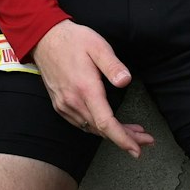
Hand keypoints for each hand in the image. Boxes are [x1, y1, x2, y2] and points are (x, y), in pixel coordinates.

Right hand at [26, 20, 155, 157]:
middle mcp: (73, 102)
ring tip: (133, 131)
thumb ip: (112, 65)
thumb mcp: (97, 46)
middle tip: (145, 139)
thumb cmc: (73, 40)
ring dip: (112, 133)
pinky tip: (108, 123)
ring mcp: (64, 105)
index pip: (106, 123)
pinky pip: (81, 124)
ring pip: (92, 129)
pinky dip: (97, 128)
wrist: (44, 39)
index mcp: (85, 89)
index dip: (123, 139)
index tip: (137, 149)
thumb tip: (126, 81)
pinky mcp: (60, 105)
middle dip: (125, 138)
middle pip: (102, 130)